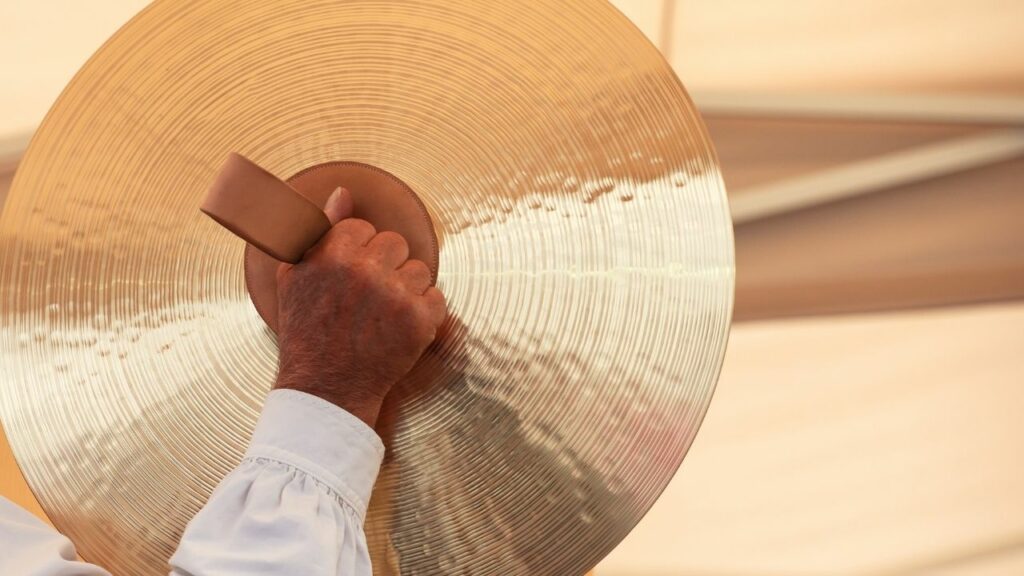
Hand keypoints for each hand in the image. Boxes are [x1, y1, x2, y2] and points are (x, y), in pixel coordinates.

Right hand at [273, 187, 446, 425]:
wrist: (325, 389)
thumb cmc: (307, 332)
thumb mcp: (296, 276)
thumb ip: (320, 230)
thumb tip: (343, 193)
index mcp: (333, 253)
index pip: (364, 229)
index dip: (358, 255)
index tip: (351, 279)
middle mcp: (365, 270)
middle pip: (395, 244)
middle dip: (385, 267)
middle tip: (368, 299)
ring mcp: (395, 296)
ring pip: (419, 270)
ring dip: (406, 290)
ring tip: (382, 317)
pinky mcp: (419, 322)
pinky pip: (438, 298)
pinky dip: (424, 314)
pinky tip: (399, 329)